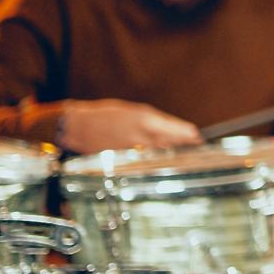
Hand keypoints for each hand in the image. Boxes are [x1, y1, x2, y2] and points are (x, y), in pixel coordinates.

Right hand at [57, 99, 200, 154]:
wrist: (76, 127)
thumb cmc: (106, 115)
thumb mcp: (131, 112)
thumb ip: (153, 122)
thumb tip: (174, 130)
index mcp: (142, 119)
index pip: (170, 128)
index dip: (184, 133)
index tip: (196, 136)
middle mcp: (139, 135)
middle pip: (167, 143)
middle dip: (182, 144)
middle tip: (196, 145)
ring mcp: (131, 150)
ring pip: (157, 153)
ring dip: (171, 154)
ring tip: (184, 154)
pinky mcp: (124, 160)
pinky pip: (143, 162)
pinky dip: (154, 161)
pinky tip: (161, 162)